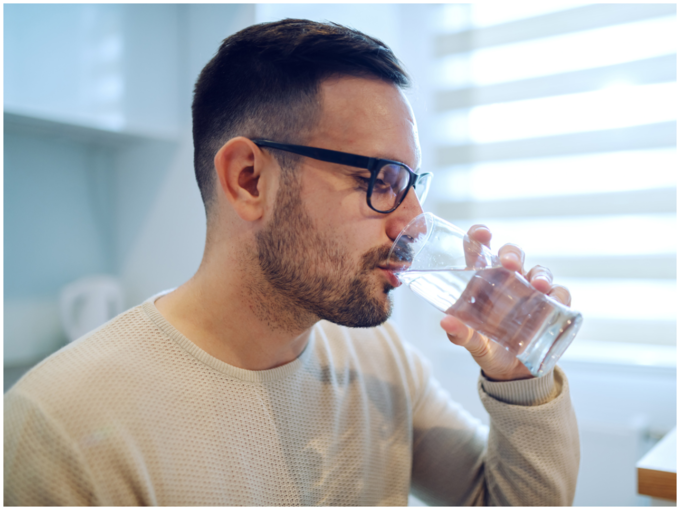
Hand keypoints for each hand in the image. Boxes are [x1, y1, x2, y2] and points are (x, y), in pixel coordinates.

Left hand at [440, 224, 571, 380]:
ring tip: (539, 285)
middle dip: (512, 253)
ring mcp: (531, 292)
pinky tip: (556, 300)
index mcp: (483, 280)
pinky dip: (560, 295)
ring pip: (539, 271)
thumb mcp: (471, 342)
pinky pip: (561, 295)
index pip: (480, 251)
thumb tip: (446, 322)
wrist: (510, 372)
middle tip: (509, 264)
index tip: (481, 234)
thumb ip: (459, 333)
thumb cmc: (485, 346)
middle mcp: (508, 280)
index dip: (480, 237)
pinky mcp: (551, 308)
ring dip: (541, 274)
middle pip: (513, 254)